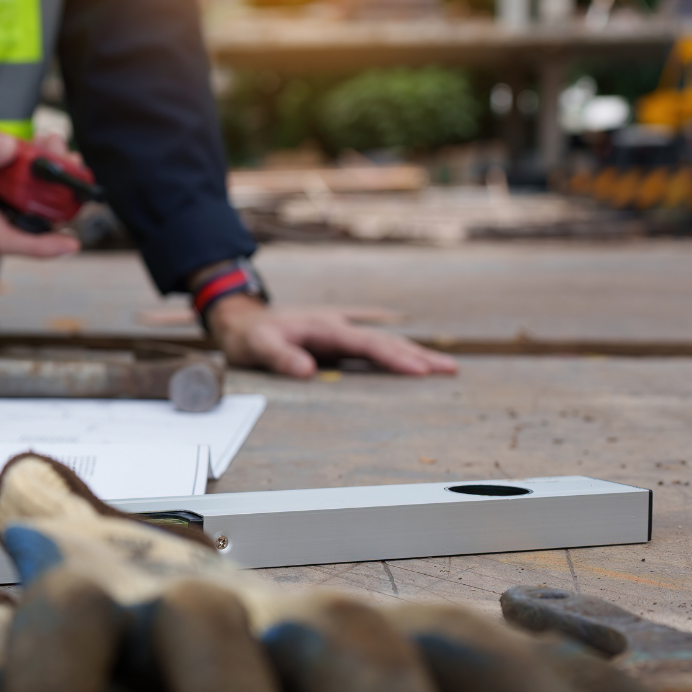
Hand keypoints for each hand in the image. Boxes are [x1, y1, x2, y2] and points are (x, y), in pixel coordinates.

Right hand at [0, 126, 80, 256]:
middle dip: (56, 190)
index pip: (13, 241)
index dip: (45, 246)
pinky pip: (14, 193)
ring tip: (51, 142)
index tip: (72, 243)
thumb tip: (6, 148)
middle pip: (30, 218)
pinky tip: (31, 148)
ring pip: (25, 203)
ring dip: (44, 176)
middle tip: (65, 154)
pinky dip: (28, 172)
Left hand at [205, 295, 457, 377]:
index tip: (420, 369)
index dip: (395, 357)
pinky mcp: (337, 339)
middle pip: (385, 340)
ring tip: (444, 366)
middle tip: (449, 369)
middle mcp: (338, 326)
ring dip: (413, 353)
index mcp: (325, 327)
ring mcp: (340, 331)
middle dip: (418, 355)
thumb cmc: (250, 335)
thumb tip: (307, 371)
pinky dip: (394, 348)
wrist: (242, 320)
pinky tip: (413, 352)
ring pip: (383, 341)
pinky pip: (372, 344)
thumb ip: (280, 357)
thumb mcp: (257, 346)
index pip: (367, 343)